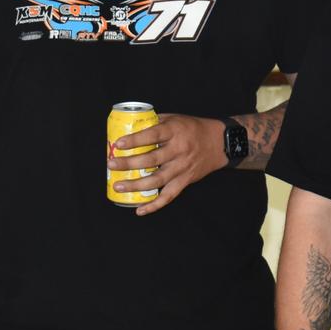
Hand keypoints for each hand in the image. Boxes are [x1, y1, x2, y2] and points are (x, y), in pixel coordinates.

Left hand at [107, 114, 226, 215]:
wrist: (219, 143)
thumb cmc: (193, 129)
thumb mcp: (175, 119)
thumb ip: (155, 123)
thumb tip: (129, 128)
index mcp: (175, 131)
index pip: (153, 135)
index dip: (135, 140)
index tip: (118, 144)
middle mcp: (179, 150)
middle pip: (151, 159)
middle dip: (129, 163)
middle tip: (111, 164)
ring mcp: (182, 167)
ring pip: (157, 180)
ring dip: (136, 185)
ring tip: (118, 186)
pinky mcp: (185, 180)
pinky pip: (169, 196)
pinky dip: (154, 205)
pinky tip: (140, 210)